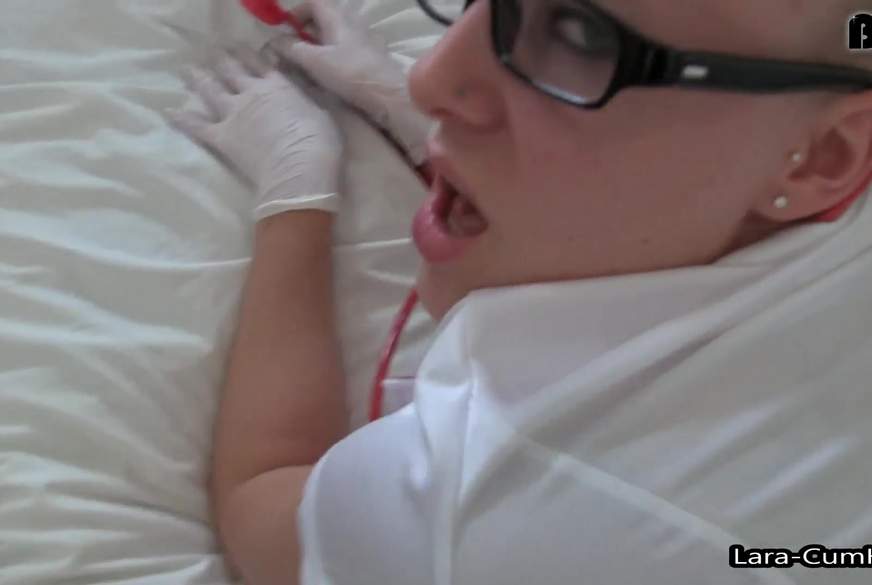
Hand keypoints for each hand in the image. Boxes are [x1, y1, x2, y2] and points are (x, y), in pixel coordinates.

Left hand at [168, 46, 343, 220]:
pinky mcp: (222, 136)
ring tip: (187, 70)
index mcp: (278, 86)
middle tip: (212, 52)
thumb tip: (305, 96)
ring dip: (197, 78)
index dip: (248, 54)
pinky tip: (169, 112)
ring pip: (210, 90)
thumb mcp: (322, 114)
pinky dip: (182, 119)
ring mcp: (234, 113)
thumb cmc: (319, 143)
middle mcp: (252, 93)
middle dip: (221, 60)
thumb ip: (308, 101)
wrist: (299, 168)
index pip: (259, 64)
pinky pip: (197, 126)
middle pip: (231, 70)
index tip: (238, 48)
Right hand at [269, 0, 431, 164]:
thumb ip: (291, 49)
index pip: (315, 2)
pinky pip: (349, 49)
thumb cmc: (350, 74)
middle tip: (295, 48)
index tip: (285, 28)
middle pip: (327, 17)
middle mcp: (353, 24)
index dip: (297, 12)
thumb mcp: (314, 61)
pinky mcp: (374, 58)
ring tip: (310, 63)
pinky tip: (333, 73)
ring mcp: (366, 40)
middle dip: (308, 29)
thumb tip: (274, 41)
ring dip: (321, 44)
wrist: (388, 95)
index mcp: (338, 18)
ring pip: (338, 34)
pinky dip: (336, 55)